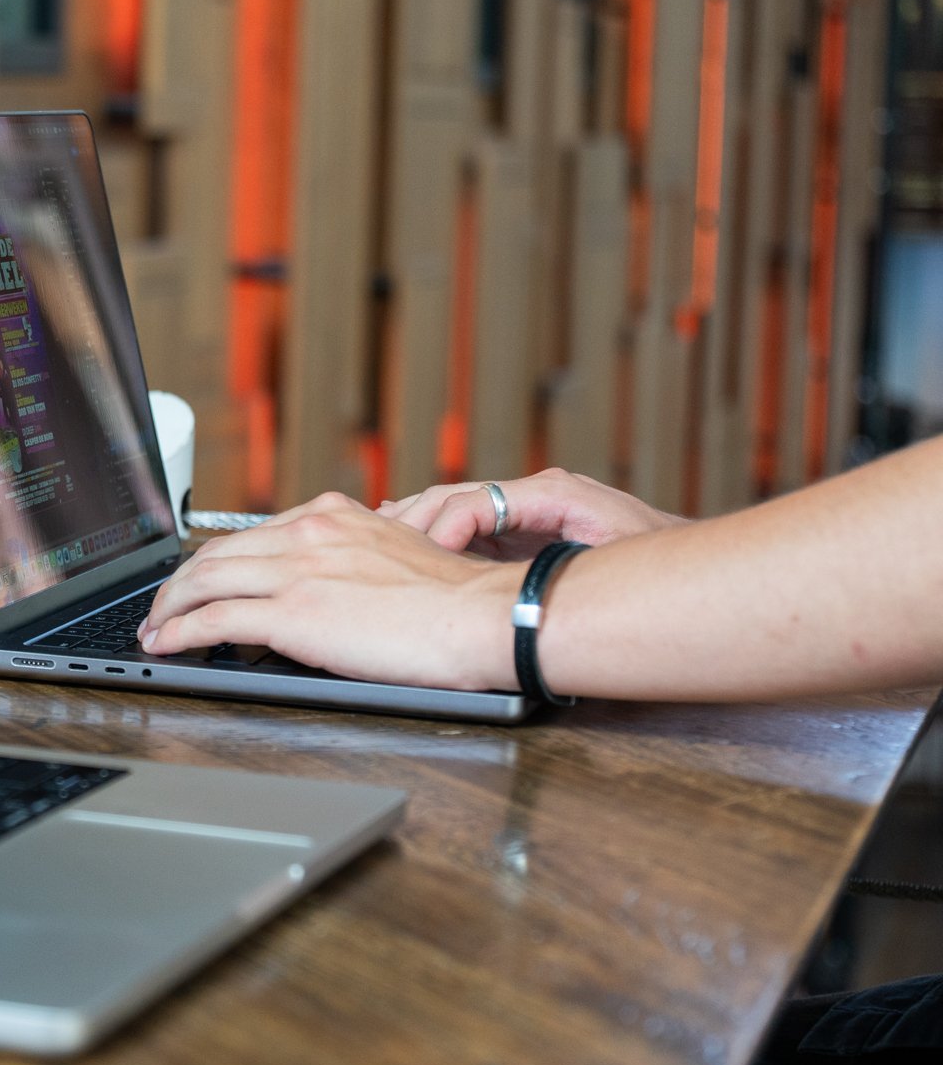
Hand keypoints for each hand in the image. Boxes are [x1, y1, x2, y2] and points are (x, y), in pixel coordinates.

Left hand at [136, 492, 521, 689]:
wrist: (480, 617)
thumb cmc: (455, 601)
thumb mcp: (396, 552)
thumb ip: (354, 557)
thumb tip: (331, 583)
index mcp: (334, 515)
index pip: (252, 533)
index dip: (214, 559)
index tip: (199, 577)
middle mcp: (308, 534)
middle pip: (215, 553)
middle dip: (179, 583)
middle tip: (161, 606)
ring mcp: (296, 571)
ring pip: (204, 581)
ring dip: (168, 608)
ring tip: (153, 628)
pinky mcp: (291, 614)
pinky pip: (213, 621)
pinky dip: (180, 632)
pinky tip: (165, 644)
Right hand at [378, 467, 684, 559]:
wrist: (689, 572)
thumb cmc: (654, 563)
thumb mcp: (606, 557)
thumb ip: (553, 557)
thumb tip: (501, 571)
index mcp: (550, 492)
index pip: (473, 501)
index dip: (440, 527)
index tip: (419, 557)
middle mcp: (534, 494)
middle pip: (453, 497)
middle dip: (412, 520)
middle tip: (375, 545)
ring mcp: (527, 510)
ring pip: (454, 507)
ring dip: (416, 525)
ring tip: (375, 540)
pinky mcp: (524, 530)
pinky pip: (469, 527)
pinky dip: (435, 535)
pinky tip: (404, 545)